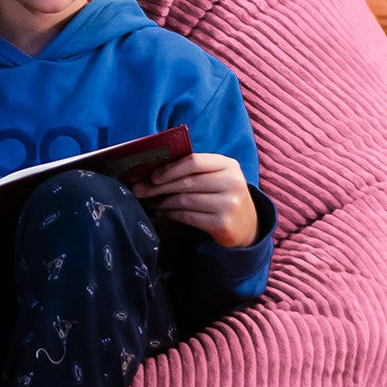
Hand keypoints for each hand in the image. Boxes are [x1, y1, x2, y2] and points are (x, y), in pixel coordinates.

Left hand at [132, 153, 257, 247]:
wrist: (247, 225)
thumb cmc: (223, 196)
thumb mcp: (217, 177)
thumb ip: (194, 170)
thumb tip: (154, 172)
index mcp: (228, 165)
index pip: (194, 161)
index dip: (170, 168)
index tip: (152, 176)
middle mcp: (232, 182)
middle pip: (187, 182)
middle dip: (159, 187)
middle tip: (139, 190)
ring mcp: (229, 204)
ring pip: (185, 200)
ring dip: (163, 201)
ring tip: (151, 202)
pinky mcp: (222, 223)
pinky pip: (189, 216)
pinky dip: (172, 214)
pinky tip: (163, 213)